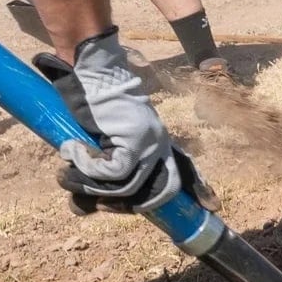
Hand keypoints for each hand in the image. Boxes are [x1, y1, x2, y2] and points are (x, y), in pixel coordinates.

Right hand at [33, 32, 216, 214]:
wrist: (91, 74)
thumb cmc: (91, 104)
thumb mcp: (103, 139)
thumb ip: (105, 166)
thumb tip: (91, 204)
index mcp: (156, 141)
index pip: (185, 170)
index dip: (198, 189)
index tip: (213, 207)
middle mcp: (159, 144)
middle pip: (155, 192)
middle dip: (122, 207)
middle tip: (95, 204)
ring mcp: (149, 143)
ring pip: (125, 188)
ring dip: (88, 185)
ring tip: (68, 168)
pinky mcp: (135, 140)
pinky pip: (113, 172)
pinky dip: (86, 167)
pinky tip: (73, 149)